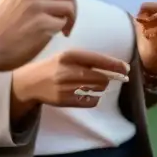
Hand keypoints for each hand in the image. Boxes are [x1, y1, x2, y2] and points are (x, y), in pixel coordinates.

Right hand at [0, 0, 90, 70]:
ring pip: (69, 7)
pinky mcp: (41, 23)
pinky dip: (62, 30)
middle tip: (68, 23)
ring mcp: (36, 7)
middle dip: (73, 8)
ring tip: (63, 31)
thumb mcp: (11, 2)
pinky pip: (62, 23)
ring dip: (70, 20)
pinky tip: (54, 37)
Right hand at [12, 48, 130, 108]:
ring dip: (100, 87)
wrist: (29, 83)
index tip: (126, 69)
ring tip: (92, 84)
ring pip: (97, 89)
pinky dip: (94, 97)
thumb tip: (115, 67)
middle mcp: (68, 70)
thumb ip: (88, 60)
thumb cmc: (53, 66)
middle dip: (109, 78)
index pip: (98, 60)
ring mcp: (66, 87)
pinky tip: (86, 93)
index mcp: (69, 55)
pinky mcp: (64, 100)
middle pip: (101, 77)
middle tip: (109, 77)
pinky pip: (90, 101)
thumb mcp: (67, 56)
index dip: (115, 65)